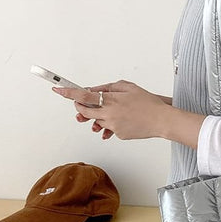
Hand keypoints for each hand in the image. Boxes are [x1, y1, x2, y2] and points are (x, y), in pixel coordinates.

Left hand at [52, 80, 170, 139]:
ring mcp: (113, 126)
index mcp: (110, 100)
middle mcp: (109, 114)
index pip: (83, 96)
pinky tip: (124, 119)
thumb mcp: (128, 87)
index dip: (68, 93)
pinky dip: (112, 124)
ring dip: (100, 117)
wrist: (162, 120)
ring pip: (97, 122)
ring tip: (111, 113)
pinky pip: (110, 128)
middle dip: (81, 108)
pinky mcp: (119, 134)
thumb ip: (108, 87)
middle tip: (81, 105)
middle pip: (85, 113)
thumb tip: (93, 90)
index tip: (58, 90)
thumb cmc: (149, 103)